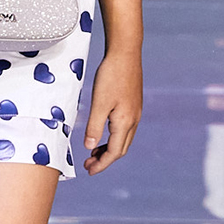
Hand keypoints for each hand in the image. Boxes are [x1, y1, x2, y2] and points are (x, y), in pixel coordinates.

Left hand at [83, 50, 142, 174]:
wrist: (125, 52)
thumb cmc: (111, 76)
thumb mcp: (99, 103)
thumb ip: (94, 127)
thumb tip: (90, 147)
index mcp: (125, 122)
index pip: (114, 152)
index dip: (102, 164)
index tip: (89, 170)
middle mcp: (134, 119)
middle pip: (121, 148)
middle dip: (105, 159)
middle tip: (88, 164)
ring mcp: (135, 112)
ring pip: (124, 138)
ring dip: (109, 148)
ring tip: (93, 151)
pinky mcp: (133, 104)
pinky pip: (125, 128)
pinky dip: (113, 136)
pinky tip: (103, 132)